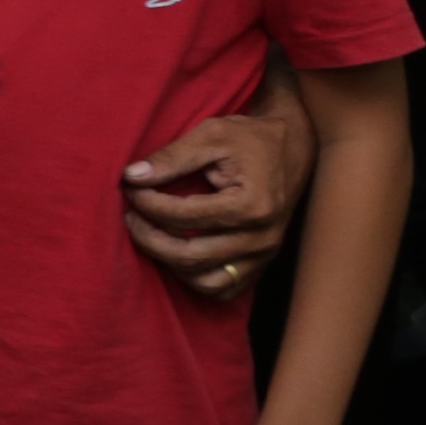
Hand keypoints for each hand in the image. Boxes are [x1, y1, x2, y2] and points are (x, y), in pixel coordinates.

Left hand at [123, 107, 305, 300]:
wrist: (294, 147)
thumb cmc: (251, 139)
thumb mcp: (212, 135)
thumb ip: (172, 157)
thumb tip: (132, 175)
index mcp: (251, 205)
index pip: (183, 216)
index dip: (147, 204)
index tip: (131, 189)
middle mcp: (262, 237)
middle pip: (188, 255)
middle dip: (148, 238)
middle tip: (131, 216)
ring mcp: (264, 254)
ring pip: (203, 281)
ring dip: (168, 262)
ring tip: (150, 234)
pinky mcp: (262, 263)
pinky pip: (223, 289)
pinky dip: (194, 278)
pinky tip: (177, 252)